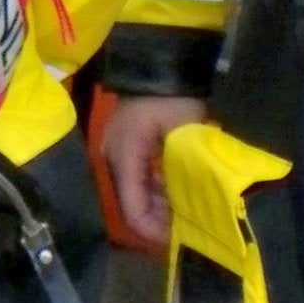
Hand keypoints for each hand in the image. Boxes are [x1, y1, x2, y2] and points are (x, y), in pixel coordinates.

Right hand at [100, 94, 208, 250]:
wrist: (158, 63)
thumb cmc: (172, 98)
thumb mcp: (183, 135)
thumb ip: (182, 172)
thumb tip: (189, 207)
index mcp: (123, 158)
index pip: (132, 209)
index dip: (153, 230)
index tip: (178, 239)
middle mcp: (113, 160)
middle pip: (132, 204)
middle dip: (159, 220)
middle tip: (188, 227)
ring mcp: (117, 153)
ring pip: (136, 194)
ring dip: (159, 205)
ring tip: (187, 212)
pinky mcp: (124, 147)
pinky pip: (138, 179)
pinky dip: (156, 190)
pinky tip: (178, 192)